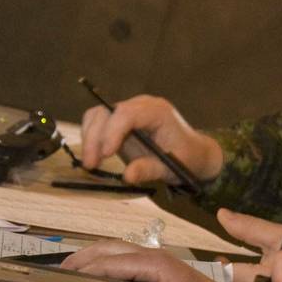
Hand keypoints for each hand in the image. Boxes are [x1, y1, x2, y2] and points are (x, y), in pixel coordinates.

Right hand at [62, 246, 242, 281]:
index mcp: (157, 264)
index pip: (114, 262)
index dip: (89, 269)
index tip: (67, 278)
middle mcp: (154, 256)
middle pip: (111, 248)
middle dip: (85, 256)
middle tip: (60, 270)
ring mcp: (156, 261)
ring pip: (118, 250)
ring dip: (94, 256)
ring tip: (71, 269)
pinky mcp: (158, 270)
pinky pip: (126, 259)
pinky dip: (106, 262)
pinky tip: (96, 275)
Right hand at [77, 94, 223, 185]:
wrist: (192, 153)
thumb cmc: (186, 158)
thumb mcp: (172, 168)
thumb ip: (150, 169)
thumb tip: (127, 175)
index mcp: (157, 111)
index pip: (127, 113)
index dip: (112, 131)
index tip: (106, 154)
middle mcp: (140, 106)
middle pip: (107, 113)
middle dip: (95, 138)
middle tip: (91, 164)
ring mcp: (129, 111)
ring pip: (98, 115)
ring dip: (89, 138)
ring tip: (90, 164)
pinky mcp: (119, 121)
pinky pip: (98, 122)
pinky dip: (91, 138)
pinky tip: (93, 157)